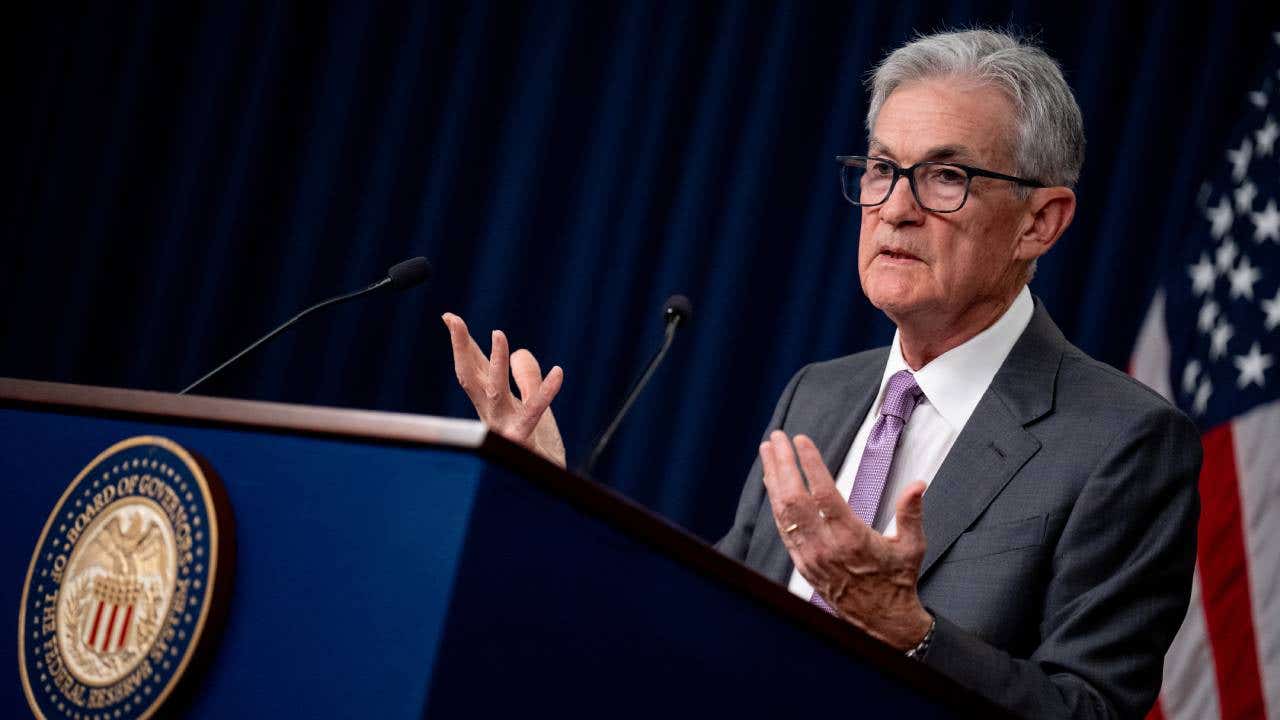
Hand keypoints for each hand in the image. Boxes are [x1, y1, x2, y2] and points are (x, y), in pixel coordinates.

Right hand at [442, 313, 566, 467]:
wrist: (548, 486)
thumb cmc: (538, 446)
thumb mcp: (532, 405)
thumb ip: (525, 378)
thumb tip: (519, 351)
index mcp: (490, 404)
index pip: (473, 369)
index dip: (461, 343)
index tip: (450, 317)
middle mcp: (491, 415)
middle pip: (471, 377)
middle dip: (461, 348)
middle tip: (455, 321)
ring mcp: (505, 428)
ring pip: (495, 392)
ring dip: (495, 363)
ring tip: (500, 335)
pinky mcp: (525, 441)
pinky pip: (534, 413)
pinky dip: (545, 392)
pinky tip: (558, 372)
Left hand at [759, 431, 931, 649]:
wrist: (881, 621)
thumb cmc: (897, 580)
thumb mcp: (912, 546)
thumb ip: (911, 513)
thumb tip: (918, 484)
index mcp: (852, 539)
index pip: (824, 495)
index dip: (810, 465)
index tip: (801, 441)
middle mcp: (825, 547)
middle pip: (795, 499)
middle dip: (783, 465)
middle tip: (778, 438)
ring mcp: (809, 556)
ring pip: (783, 512)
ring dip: (773, 479)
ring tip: (768, 451)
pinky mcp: (802, 563)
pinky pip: (782, 528)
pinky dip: (775, 502)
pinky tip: (772, 482)